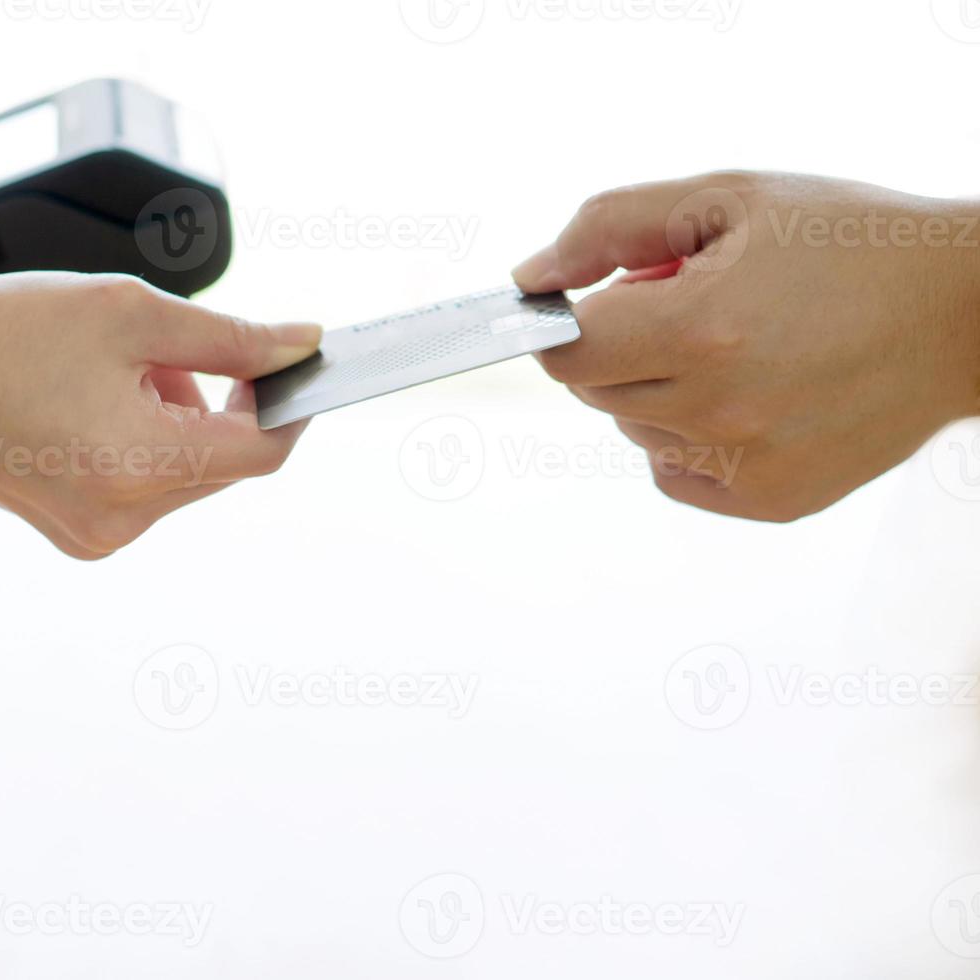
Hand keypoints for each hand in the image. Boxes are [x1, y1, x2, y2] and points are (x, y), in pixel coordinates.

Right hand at [0, 273, 320, 558]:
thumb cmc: (0, 332)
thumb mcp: (131, 313)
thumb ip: (231, 336)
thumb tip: (301, 344)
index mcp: (141, 466)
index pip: (264, 449)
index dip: (289, 401)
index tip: (288, 361)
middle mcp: (123, 519)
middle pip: (224, 461)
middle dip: (216, 399)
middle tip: (162, 347)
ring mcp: (97, 534)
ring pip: (185, 471)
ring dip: (177, 416)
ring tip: (113, 368)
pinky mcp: (76, 532)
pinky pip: (145, 485)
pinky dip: (142, 440)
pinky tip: (92, 400)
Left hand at [512, 171, 979, 521]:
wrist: (963, 312)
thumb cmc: (846, 242)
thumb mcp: (728, 198)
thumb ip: (611, 228)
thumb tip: (528, 277)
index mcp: (699, 328)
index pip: (564, 354)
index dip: (564, 325)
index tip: (594, 303)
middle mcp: (719, 407)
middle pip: (596, 391)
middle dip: (622, 346)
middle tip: (691, 306)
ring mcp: (748, 463)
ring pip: (638, 430)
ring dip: (659, 390)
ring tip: (735, 347)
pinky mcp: (774, 500)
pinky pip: (678, 474)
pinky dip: (690, 439)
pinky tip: (748, 397)